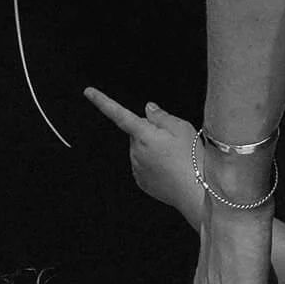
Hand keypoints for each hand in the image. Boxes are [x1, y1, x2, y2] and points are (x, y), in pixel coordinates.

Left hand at [84, 89, 204, 228]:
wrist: (195, 191)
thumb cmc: (192, 159)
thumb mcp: (182, 127)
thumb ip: (161, 116)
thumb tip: (148, 109)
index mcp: (143, 134)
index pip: (118, 114)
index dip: (102, 102)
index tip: (88, 92)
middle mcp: (135, 151)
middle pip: (136, 133)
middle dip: (149, 132)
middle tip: (172, 140)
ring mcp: (137, 168)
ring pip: (140, 150)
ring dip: (152, 149)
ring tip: (174, 156)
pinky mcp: (142, 181)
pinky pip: (144, 166)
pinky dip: (154, 164)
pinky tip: (169, 168)